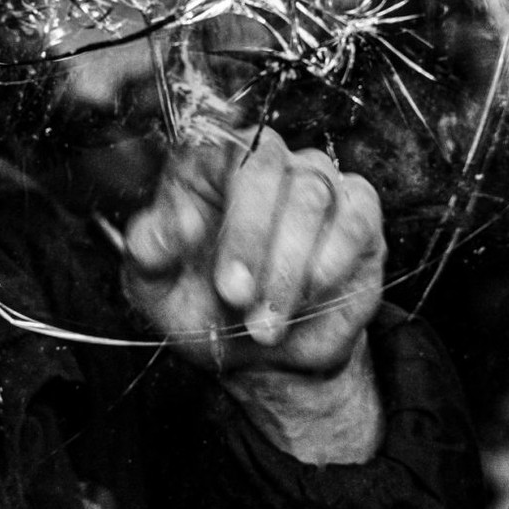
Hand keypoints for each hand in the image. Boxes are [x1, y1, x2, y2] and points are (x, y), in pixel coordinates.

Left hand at [122, 126, 386, 462]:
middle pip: (271, 169)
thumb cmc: (203, 308)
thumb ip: (149, 253)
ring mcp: (317, 182)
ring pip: (314, 197)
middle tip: (237, 300)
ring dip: (289, 268)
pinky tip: (308, 296)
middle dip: (254, 241)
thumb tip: (167, 228)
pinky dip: (331, 261)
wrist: (260, 355)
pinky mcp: (358, 214)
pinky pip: (355, 220)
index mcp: (207, 164)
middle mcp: (267, 162)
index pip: (222, 152)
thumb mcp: (156, 289)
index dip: (227, 216)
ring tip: (265, 323)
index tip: (218, 275)